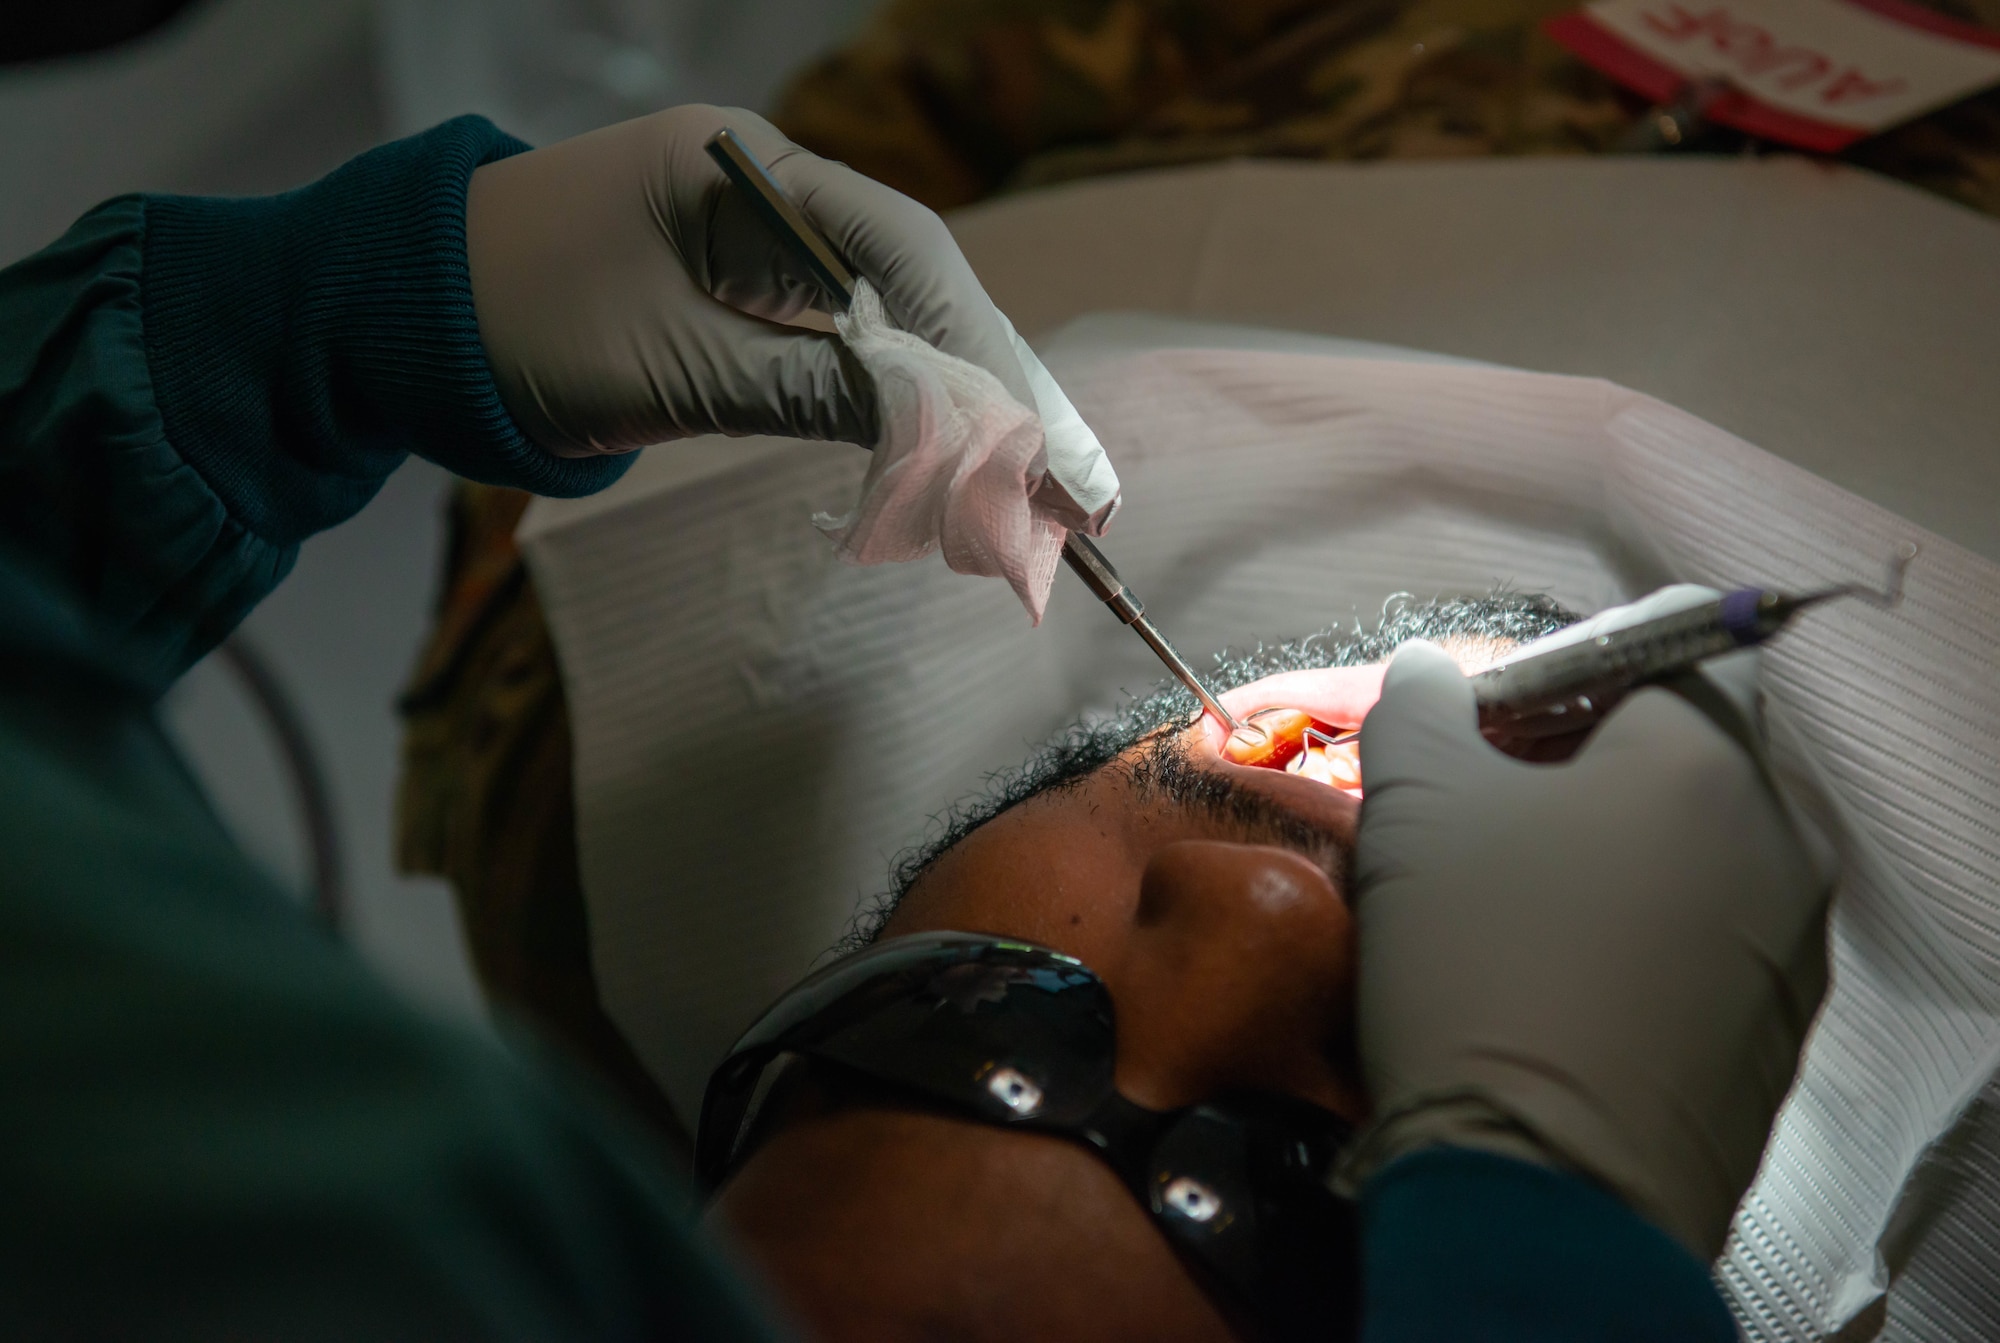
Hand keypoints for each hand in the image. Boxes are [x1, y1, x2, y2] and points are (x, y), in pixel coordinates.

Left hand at [465, 105, 1034, 454]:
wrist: (398, 331)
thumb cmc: (514, 324)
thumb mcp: (670, 367)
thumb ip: (812, 393)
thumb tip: (948, 439)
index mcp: (746, 169)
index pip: (903, 247)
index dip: (981, 345)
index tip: (1037, 436)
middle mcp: (770, 195)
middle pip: (919, 287)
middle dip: (997, 390)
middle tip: (1082, 490)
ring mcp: (761, 252)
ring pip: (895, 328)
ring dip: (966, 413)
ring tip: (1047, 495)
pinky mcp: (745, 309)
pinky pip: (848, 358)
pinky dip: (902, 417)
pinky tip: (964, 466)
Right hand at [1348, 638, 1832, 1257]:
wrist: (1542, 1194)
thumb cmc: (1478, 961)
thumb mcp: (1417, 805)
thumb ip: (1422, 706)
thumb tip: (1429, 673)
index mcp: (1708, 760)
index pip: (1651, 651)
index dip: (1552, 670)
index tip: (1473, 721)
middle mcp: (1779, 840)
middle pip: (1673, 755)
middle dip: (1571, 762)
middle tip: (1472, 806)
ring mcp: (1787, 948)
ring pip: (1686, 853)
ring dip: (1601, 851)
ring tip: (1501, 899)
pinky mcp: (1772, 1040)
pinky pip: (1698, 943)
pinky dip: (1630, 933)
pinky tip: (1551, 979)